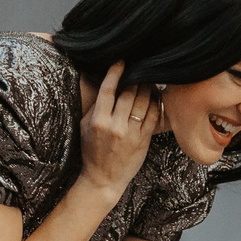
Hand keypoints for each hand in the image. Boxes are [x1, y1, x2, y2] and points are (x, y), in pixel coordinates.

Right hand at [78, 61, 161, 200]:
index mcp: (98, 121)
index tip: (121, 61)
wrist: (103, 179)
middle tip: (139, 68)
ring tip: (148, 80)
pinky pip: (153, 116)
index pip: (108, 90)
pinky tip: (155, 96)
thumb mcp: (85, 127)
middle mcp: (115, 126)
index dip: (115, 72)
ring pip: (143, 102)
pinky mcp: (143, 140)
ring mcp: (131, 134)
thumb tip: (105, 85)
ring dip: (147, 87)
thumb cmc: (91, 151)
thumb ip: (95, 107)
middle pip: (129, 93)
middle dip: (135, 78)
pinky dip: (155, 103)